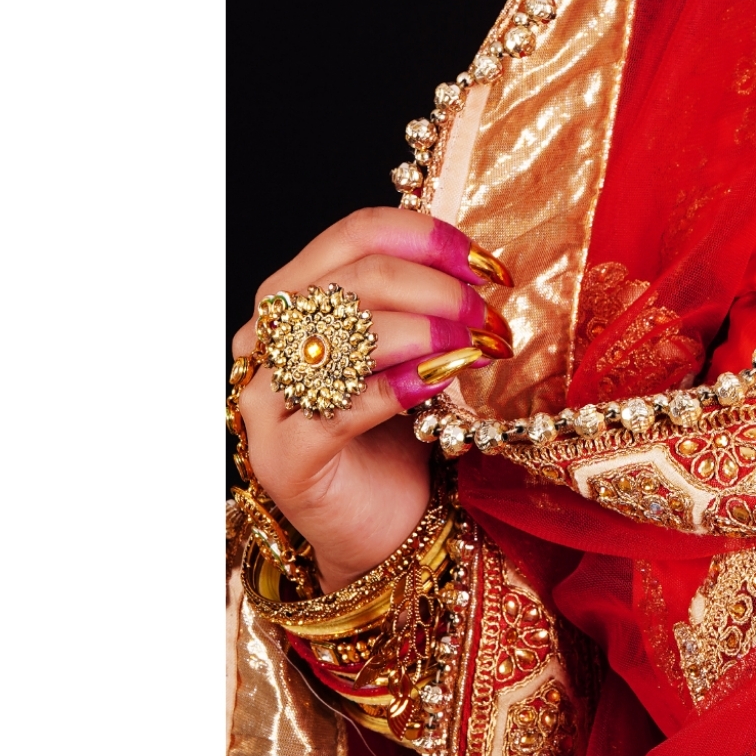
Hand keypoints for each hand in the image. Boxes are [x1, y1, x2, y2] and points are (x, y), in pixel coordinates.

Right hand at [231, 210, 511, 588]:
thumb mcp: (408, 346)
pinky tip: (441, 382)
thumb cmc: (397, 426)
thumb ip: (420, 297)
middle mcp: (265, 340)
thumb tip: (475, 263)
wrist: (383, 522)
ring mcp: (265, 400)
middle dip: (440, 292)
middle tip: (490, 318)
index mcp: (291, 295)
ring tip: (478, 348)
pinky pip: (346, 406)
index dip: (430, 239)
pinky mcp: (283, 457)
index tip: (489, 265)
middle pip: (358, 278)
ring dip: (430, 334)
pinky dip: (401, 387)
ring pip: (350, 336)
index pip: (356, 232)